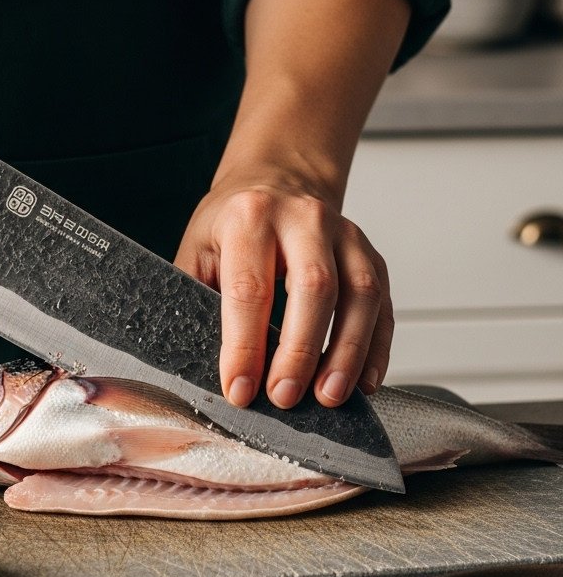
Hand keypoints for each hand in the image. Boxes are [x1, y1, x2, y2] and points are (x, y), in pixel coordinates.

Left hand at [174, 166, 392, 409]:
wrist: (279, 179)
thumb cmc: (234, 222)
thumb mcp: (199, 247)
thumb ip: (195, 297)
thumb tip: (192, 361)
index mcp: (251, 217)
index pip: (250, 287)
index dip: (245, 344)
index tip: (240, 389)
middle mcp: (304, 219)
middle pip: (314, 287)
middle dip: (301, 350)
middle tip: (285, 397)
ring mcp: (345, 235)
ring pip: (360, 295)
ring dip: (348, 353)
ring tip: (330, 397)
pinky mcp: (371, 255)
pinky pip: (384, 305)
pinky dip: (377, 348)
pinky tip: (363, 382)